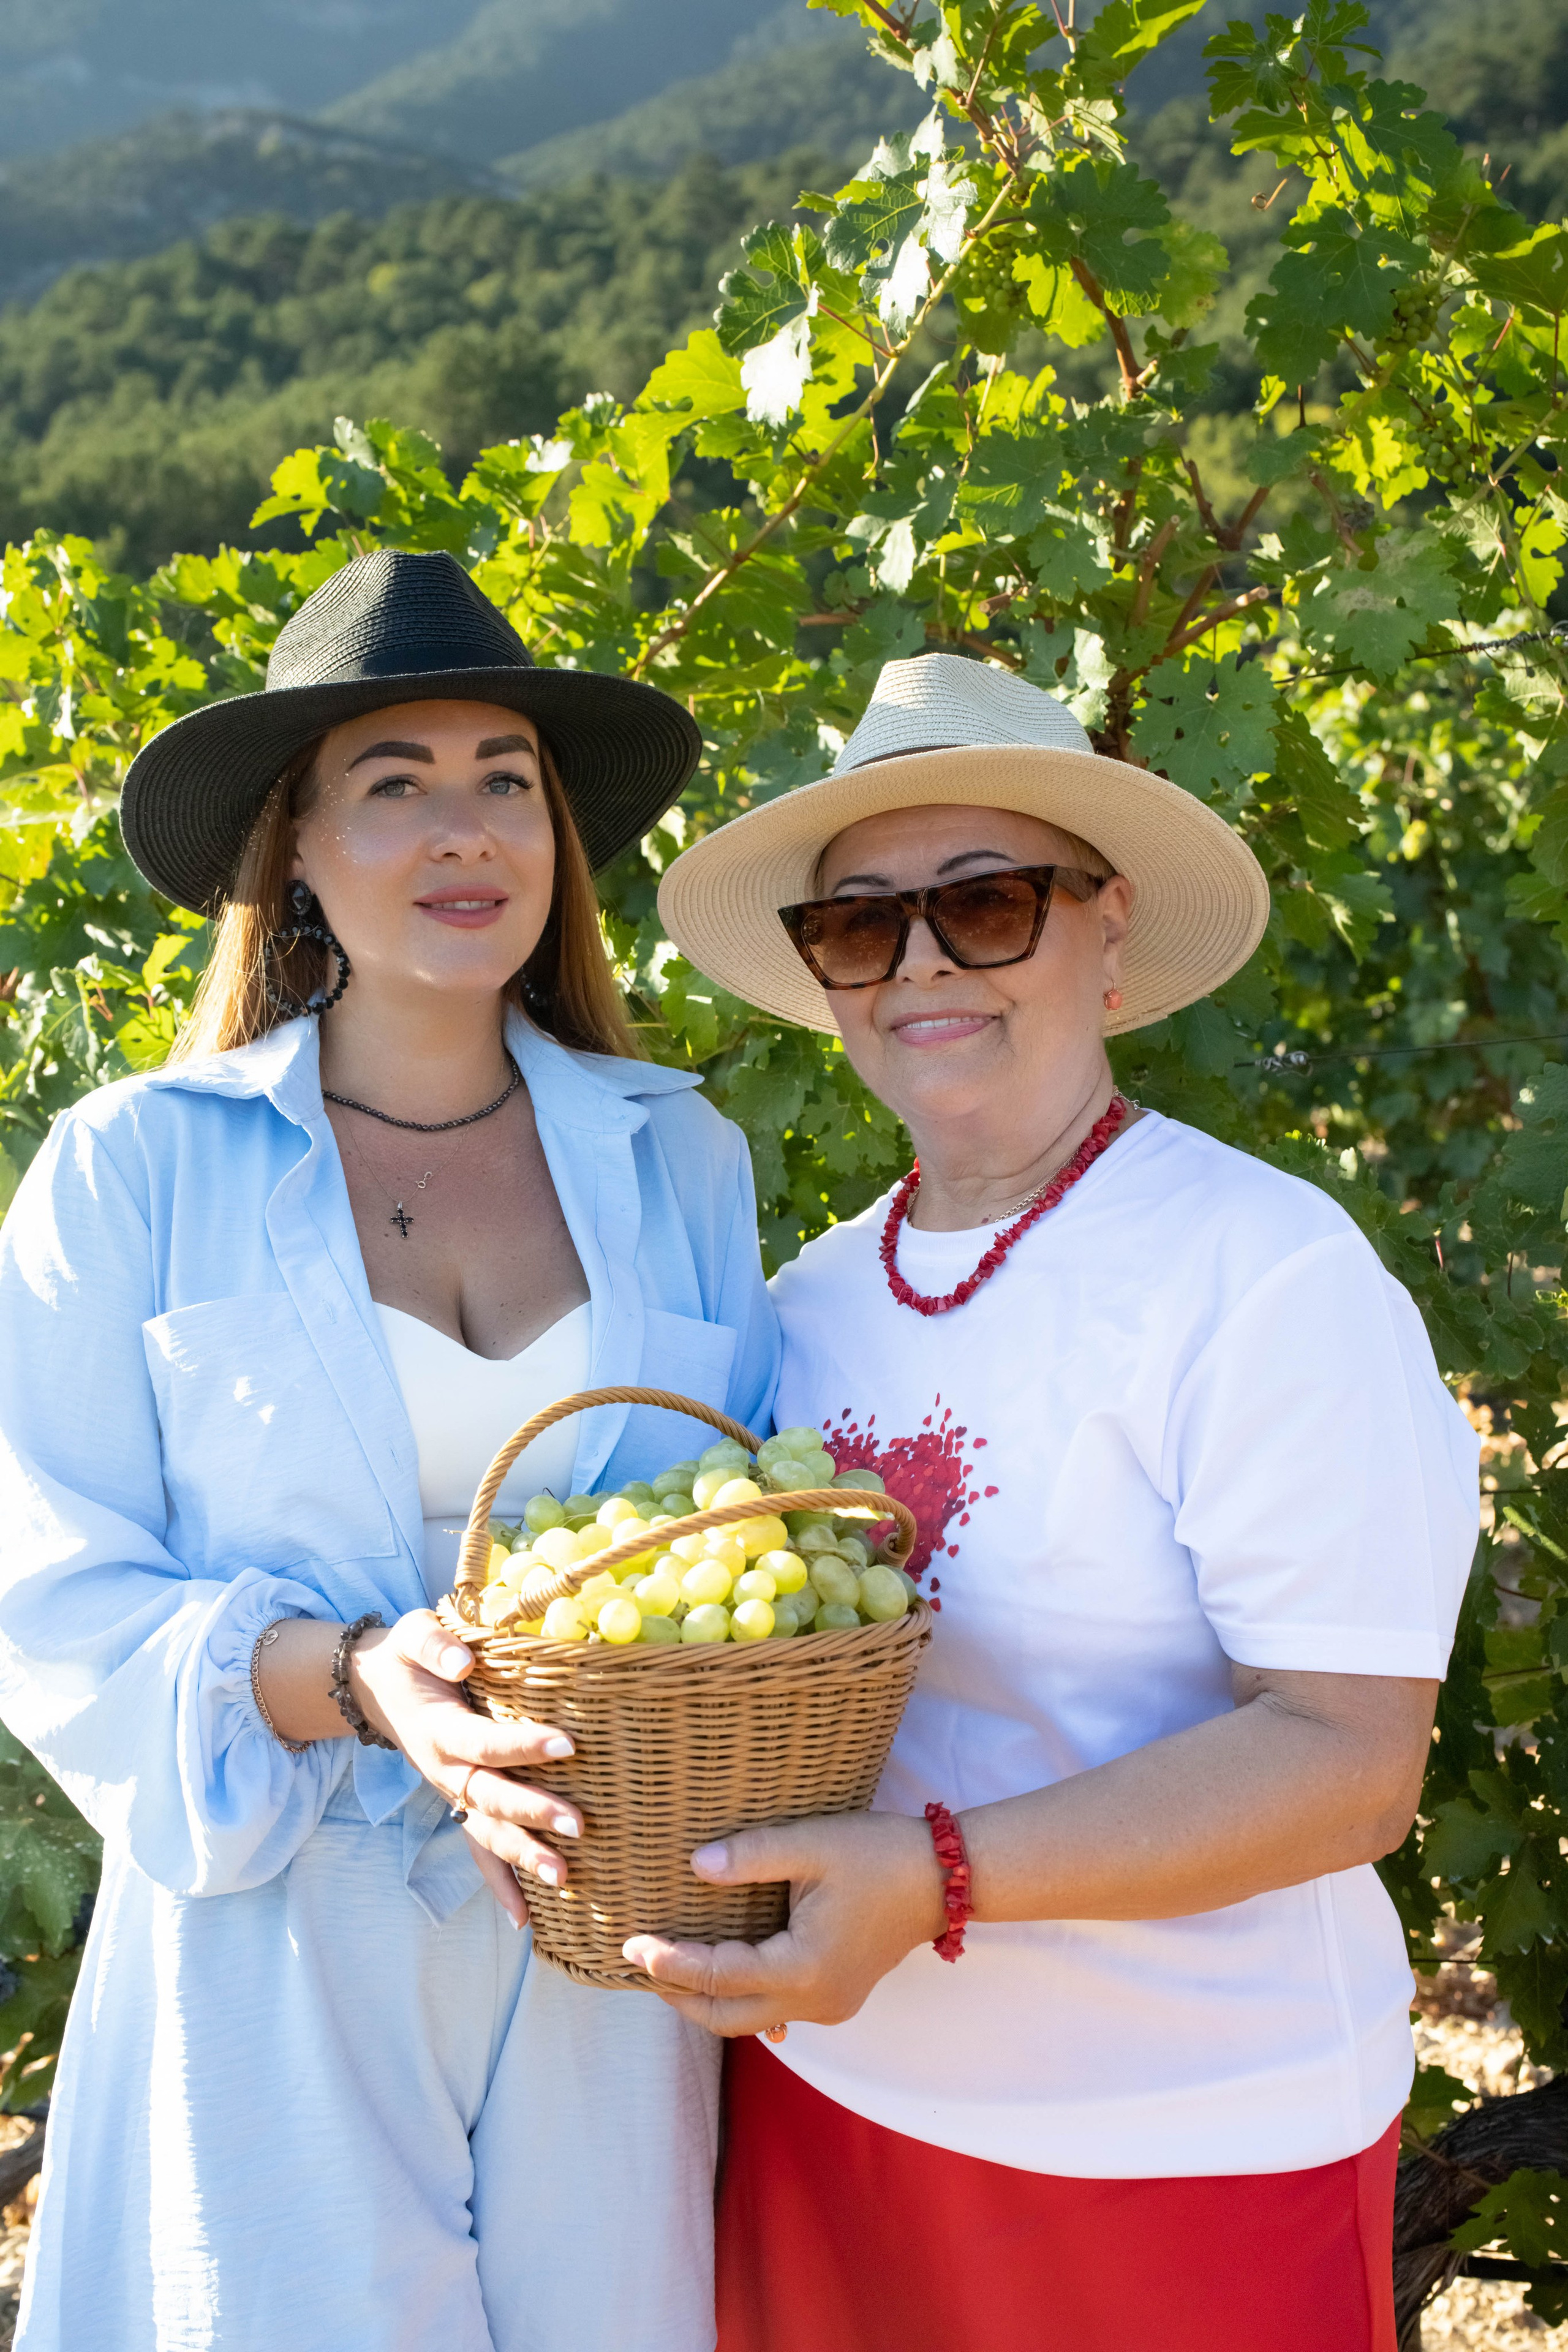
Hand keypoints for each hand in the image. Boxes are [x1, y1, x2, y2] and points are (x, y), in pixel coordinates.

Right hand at [350, 1610, 580, 1908]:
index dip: (523, 1745)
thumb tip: (463, 1660)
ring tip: (565, 1879)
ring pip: (486, 1833)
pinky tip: (527, 1920)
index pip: (485, 1742)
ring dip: (523, 1857)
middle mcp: (444, 1770)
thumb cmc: (408, 1656)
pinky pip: (478, 1850)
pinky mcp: (458, 1804)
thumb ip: (435, 1645)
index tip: (568, 1743)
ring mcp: (451, 1793)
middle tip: (580, 1825)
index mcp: (439, 1729)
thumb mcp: (413, 1635)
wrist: (376, 1686)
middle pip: (490, 1797)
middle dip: (533, 1813)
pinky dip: (500, 1886)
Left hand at [621, 1811, 945, 2037]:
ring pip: (749, 2020)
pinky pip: (774, 2009)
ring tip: (668, 1968)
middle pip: (726, 2017)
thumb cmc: (879, 1855)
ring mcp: (828, 2006)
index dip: (669, 1962)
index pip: (718, 1975)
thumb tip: (695, 1866)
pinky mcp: (836, 1998)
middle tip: (638, 1965)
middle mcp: (813, 2001)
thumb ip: (751, 1856)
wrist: (944, 1878)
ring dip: (706, 1999)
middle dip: (677, 1996)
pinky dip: (738, 1995)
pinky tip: (720, 1969)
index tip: (630, 1944)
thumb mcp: (812, 1845)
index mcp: (803, 1968)